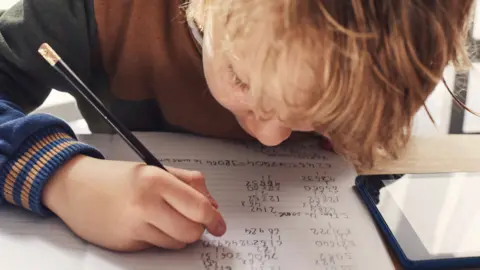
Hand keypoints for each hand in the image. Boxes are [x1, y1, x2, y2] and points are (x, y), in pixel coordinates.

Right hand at [41, 155, 224, 251]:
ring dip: (178, 235)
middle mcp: (146, 205)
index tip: (219, 224)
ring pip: (177, 243)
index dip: (214, 219)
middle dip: (198, 229)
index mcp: (156, 180)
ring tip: (164, 219)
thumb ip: (188, 183)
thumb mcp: (154, 169)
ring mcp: (134, 227)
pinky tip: (145, 225)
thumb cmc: (115, 178)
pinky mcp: (125, 244)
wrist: (74, 187)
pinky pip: (156, 247)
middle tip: (193, 221)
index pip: (199, 207)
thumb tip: (212, 204)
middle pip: (192, 231)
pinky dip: (159, 239)